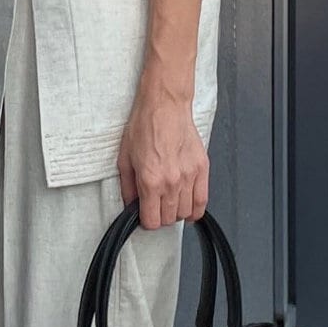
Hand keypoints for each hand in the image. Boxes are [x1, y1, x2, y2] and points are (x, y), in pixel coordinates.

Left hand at [116, 81, 208, 228]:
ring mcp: (189, 176)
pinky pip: (202, 200)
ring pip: (186, 212)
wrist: (165, 106)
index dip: (145, 221)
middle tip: (155, 206)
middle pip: (169, 219)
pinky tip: (188, 209)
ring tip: (169, 202)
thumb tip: (131, 205)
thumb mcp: (125, 158)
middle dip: (160, 216)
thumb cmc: (144, 126)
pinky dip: (195, 209)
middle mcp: (171, 181)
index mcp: (150, 180)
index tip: (144, 215)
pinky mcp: (202, 169)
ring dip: (176, 212)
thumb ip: (128, 187)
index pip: (152, 220)